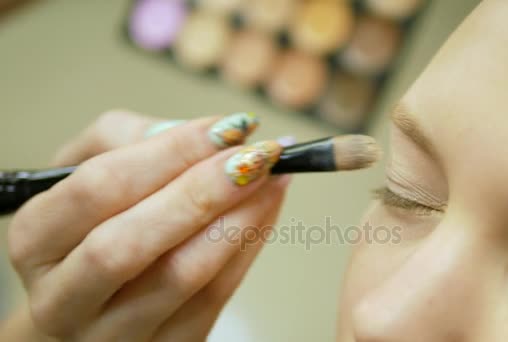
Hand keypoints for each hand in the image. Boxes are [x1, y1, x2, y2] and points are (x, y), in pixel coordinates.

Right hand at [7, 110, 288, 340]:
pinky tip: (267, 210)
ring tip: (275, 178)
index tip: (227, 128)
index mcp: (37, 241)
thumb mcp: (86, 169)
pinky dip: (248, 247)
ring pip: (181, 277)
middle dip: (203, 191)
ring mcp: (112, 335)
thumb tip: (201, 134)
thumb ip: (127, 139)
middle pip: (131, 243)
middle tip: (258, 154)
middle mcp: (64, 298)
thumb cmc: (91, 227)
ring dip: (238, 220)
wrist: (90, 301)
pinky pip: (214, 299)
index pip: (99, 188)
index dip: (169, 153)